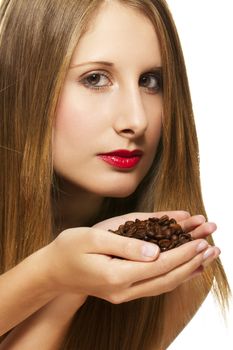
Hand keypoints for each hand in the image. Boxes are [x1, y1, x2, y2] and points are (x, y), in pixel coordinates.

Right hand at [46, 211, 218, 303]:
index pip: (160, 264)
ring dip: (187, 271)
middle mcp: (123, 290)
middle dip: (192, 262)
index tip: (202, 241)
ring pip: (164, 285)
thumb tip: (155, 250)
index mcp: (116, 275)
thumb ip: (126, 244)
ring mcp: (124, 294)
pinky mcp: (124, 292)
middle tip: (213, 248)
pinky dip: (174, 276)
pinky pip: (156, 286)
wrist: (54, 272)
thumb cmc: (70, 249)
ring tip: (207, 258)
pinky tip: (186, 269)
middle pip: (167, 278)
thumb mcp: (94, 238)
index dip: (183, 253)